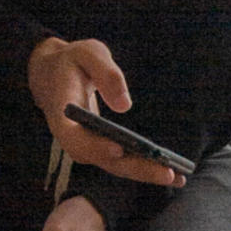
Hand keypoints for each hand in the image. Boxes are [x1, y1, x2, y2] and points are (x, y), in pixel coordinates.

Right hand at [26, 36, 183, 185]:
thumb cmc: (73, 60)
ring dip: (145, 173)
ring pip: (114, 165)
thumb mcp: (88, 53)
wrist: (53, 74)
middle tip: (168, 173)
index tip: (118, 149)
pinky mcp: (99, 145)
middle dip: (135, 168)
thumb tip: (125, 105)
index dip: (94, 147)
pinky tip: (172, 173)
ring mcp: (86, 144)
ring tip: (178, 178)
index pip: (75, 138)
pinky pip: (121, 161)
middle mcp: (72, 136)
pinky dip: (145, 167)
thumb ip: (106, 73)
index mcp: (62, 112)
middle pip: (101, 159)